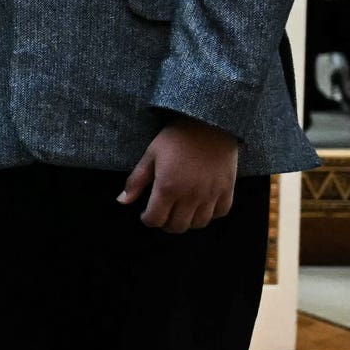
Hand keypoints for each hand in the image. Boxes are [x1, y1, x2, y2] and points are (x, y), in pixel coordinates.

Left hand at [118, 117, 240, 231]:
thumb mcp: (150, 156)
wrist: (209, 123)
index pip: (155, 220)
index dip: (148, 219)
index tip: (146, 213)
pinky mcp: (227, 189)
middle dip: (166, 223)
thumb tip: (122, 201)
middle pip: (177, 226)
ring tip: (181, 211)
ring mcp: (211, 194)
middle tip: (163, 213)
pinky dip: (210, 214)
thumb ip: (136, 181)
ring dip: (188, 221)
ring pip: (199, 224)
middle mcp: (190, 196)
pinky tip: (202, 205)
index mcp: (167, 188)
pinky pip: (221, 212)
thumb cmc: (175, 138)